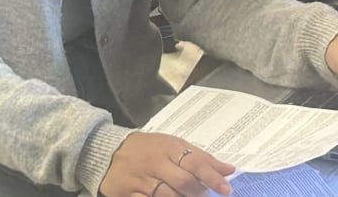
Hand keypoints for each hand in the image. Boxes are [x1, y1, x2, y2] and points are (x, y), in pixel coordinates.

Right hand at [99, 132, 233, 196]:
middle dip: (199, 193)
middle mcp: (155, 162)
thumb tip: (229, 170)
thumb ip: (201, 158)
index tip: (227, 190)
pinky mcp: (128, 194)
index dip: (213, 177)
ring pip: (168, 195)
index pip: (195, 163)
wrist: (108, 151)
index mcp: (168, 147)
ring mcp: (141, 180)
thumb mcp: (173, 146)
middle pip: (183, 181)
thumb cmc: (148, 148)